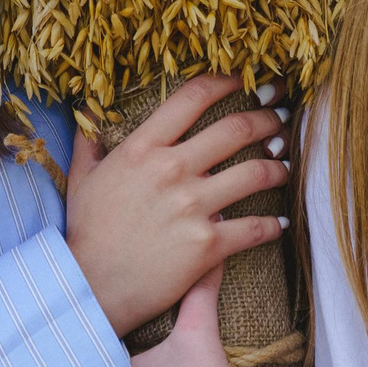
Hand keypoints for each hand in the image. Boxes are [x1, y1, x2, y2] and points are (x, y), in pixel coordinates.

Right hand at [65, 73, 289, 335]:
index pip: (193, 98)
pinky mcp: (208, 245)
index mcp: (143, 148)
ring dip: (279, 166)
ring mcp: (193, 207)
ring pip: (255, 173)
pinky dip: (275, 224)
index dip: (227, 81)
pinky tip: (282, 222)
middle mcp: (172, 170)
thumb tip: (88, 110)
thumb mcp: (81, 178)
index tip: (247, 78)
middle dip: (267, 118)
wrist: (91, 287)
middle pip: (236, 129)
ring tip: (286, 165)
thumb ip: (89, 140)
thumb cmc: (85, 232)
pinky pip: (255, 228)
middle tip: (281, 115)